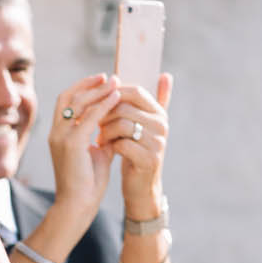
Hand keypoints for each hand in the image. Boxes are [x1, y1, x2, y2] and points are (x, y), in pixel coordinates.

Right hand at [46, 76, 118, 221]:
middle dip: (89, 84)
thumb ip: (102, 137)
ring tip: (116, 82)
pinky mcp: (72, 144)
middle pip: (68, 97)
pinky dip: (104, 105)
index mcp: (59, 134)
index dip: (83, 88)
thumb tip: (116, 125)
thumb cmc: (87, 183)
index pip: (66, 102)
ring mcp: (61, 137)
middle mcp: (56, 132)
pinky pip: (90, 117)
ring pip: (78, 103)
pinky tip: (117, 98)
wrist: (78, 205)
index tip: (102, 81)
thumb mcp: (96, 154)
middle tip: (110, 76)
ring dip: (99, 90)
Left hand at [107, 73, 173, 213]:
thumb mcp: (144, 125)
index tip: (98, 105)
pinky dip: (110, 146)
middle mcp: (162, 125)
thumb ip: (155, 101)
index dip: (112, 95)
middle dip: (104, 115)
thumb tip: (166, 74)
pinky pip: (122, 143)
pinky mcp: (149, 159)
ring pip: (121, 124)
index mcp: (159, 113)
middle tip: (96, 125)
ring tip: (100, 138)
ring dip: (105, 131)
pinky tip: (106, 149)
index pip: (134, 91)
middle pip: (124, 107)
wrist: (140, 188)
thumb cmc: (137, 152)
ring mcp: (157, 142)